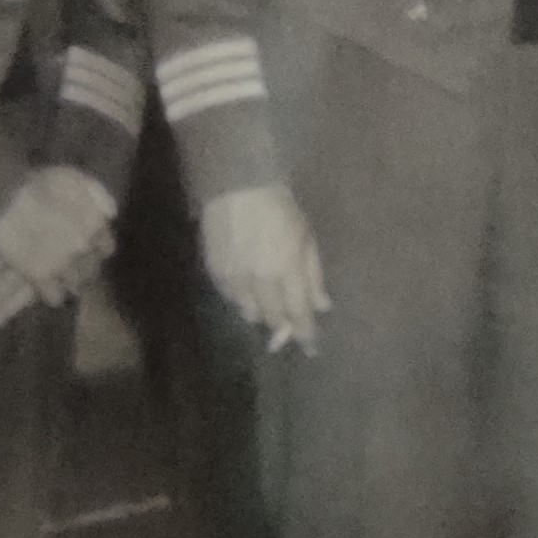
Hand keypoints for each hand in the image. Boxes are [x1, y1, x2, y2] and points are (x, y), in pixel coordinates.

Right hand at [0, 164, 116, 326]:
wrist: (7, 196)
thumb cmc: (40, 182)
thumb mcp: (78, 179)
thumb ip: (98, 196)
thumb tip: (110, 213)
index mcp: (96, 224)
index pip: (106, 249)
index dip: (97, 251)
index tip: (90, 252)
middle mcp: (84, 247)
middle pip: (90, 270)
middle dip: (83, 272)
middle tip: (75, 274)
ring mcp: (63, 264)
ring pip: (74, 285)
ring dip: (68, 286)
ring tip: (61, 289)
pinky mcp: (40, 276)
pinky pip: (52, 296)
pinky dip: (51, 296)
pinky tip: (46, 293)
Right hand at [202, 184, 330, 353]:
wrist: (238, 187)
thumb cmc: (281, 209)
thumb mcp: (306, 238)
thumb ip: (313, 276)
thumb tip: (323, 306)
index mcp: (287, 270)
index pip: (298, 313)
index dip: (306, 334)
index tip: (312, 350)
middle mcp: (259, 280)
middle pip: (272, 318)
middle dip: (283, 330)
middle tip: (288, 336)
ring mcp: (234, 277)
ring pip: (248, 312)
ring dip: (262, 316)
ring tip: (269, 314)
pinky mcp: (215, 272)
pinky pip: (230, 299)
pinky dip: (241, 302)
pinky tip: (248, 298)